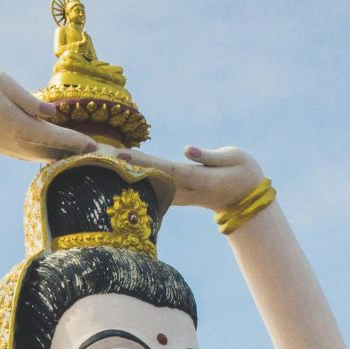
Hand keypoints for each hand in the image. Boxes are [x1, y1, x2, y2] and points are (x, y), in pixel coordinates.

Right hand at [0, 61, 98, 161]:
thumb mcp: (6, 83)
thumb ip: (32, 101)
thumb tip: (53, 113)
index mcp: (20, 126)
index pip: (56, 136)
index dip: (76, 141)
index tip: (94, 145)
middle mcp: (13, 143)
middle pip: (49, 152)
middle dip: (69, 152)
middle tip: (89, 153)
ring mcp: (2, 147)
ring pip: (35, 155)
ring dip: (52, 154)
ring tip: (70, 153)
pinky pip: (21, 152)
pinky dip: (36, 151)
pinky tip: (42, 149)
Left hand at [117, 144, 262, 210]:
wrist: (246, 199)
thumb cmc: (243, 173)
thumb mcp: (234, 158)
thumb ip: (208, 156)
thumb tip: (186, 149)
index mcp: (197, 178)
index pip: (164, 169)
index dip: (143, 163)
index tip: (122, 155)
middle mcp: (185, 189)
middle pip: (151, 176)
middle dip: (127, 166)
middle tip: (103, 155)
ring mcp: (181, 194)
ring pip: (151, 183)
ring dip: (129, 173)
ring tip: (105, 160)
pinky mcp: (179, 194)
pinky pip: (155, 186)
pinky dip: (139, 179)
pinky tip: (121, 172)